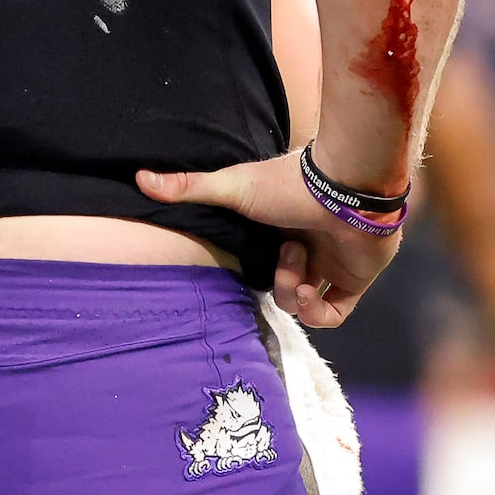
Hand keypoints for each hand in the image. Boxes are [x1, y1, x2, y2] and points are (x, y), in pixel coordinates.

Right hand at [137, 153, 399, 326]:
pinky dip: (317, 314)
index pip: (265, 261)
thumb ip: (188, 187)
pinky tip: (308, 294)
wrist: (347, 189)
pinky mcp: (355, 282)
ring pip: (304, 303)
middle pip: (283, 286)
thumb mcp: (231, 187)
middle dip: (276, 283)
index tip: (251, 262)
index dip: (256, 270)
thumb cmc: (289, 185)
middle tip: (283, 263)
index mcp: (283, 227)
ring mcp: (333, 265)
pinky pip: (333, 315)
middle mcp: (310, 246)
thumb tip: (139, 178)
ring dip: (294, 293)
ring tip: (299, 269)